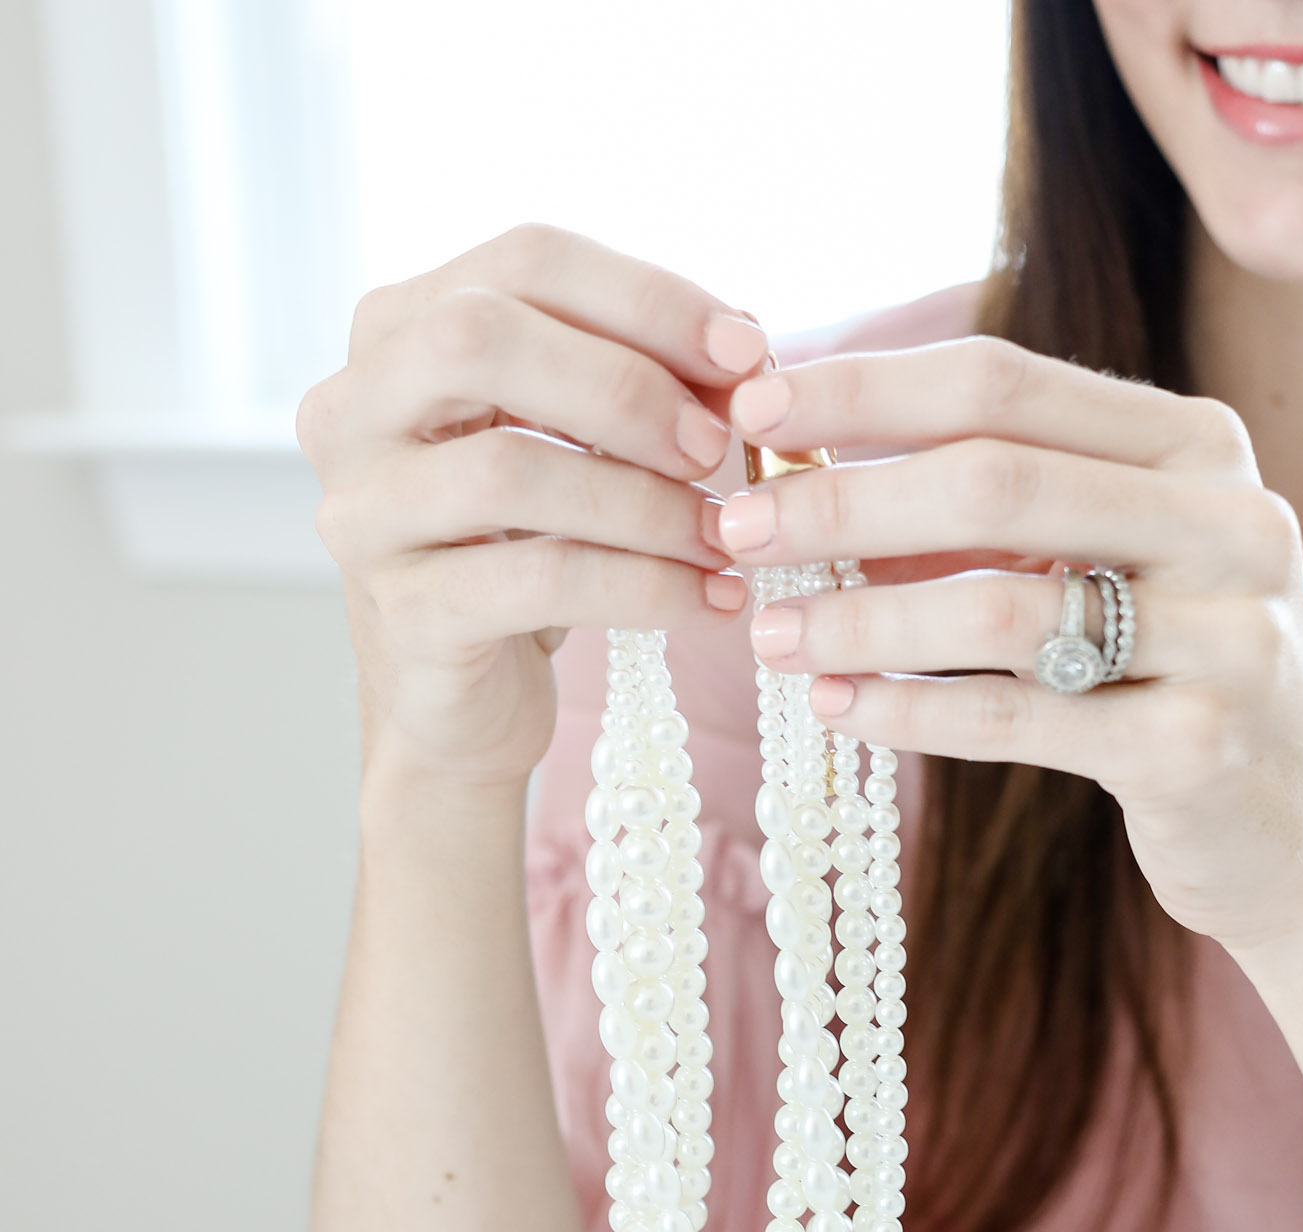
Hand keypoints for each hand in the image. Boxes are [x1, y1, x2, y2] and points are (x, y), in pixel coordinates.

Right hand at [298, 226, 764, 796]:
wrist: (464, 699)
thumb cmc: (526, 549)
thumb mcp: (575, 443)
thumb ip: (636, 382)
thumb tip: (745, 350)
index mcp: (396, 331)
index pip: (523, 260)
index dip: (645, 296)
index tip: (748, 348)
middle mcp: (352, 409)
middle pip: (481, 337)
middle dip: (624, 384)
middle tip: (717, 445)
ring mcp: (364, 513)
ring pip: (511, 469)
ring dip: (645, 501)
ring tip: (725, 537)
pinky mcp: (405, 612)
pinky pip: (539, 581)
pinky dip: (643, 587)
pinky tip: (710, 602)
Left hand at [720, 340, 1302, 955]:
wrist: (1299, 839)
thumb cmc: (1171, 685)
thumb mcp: (1115, 567)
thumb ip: (1004, 509)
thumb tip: (811, 468)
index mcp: (1199, 447)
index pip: (1004, 382)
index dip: (867, 388)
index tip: (753, 409)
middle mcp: (1231, 521)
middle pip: (996, 478)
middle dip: (844, 501)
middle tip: (735, 531)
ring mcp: (1228, 636)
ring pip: (1001, 607)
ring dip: (863, 620)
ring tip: (774, 637)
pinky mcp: (1199, 748)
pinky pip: (1019, 720)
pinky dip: (913, 713)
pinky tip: (839, 711)